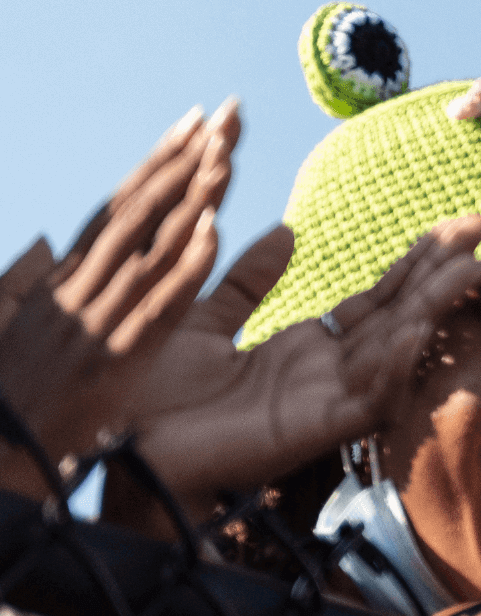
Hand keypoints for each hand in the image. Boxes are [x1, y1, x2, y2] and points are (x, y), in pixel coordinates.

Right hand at [0, 103, 235, 495]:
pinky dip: (186, 265)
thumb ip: (35, 287)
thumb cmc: (12, 401)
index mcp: (64, 282)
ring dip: (191, 196)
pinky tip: (214, 230)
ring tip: (226, 152)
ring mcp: (97, 319)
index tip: (192, 124)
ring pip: (150, 245)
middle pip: (139, 210)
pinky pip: (157, 304)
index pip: (119, 210)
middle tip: (224, 116)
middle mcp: (79, 288)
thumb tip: (46, 245)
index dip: (157, 165)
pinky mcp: (116, 357)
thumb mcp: (24, 331)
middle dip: (182, 159)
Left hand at [127, 215, 480, 510]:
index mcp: (305, 347)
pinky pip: (368, 400)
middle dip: (448, 272)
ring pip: (399, 350)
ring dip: (436, 308)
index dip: (420, 260)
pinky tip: (412, 332)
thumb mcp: (202, 320)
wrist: (118, 448)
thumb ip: (247, 281)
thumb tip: (287, 231)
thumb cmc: (151, 396)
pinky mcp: (313, 431)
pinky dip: (392, 366)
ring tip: (476, 267)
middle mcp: (327, 372)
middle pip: (403, 313)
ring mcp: (326, 401)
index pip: (380, 297)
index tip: (460, 224)